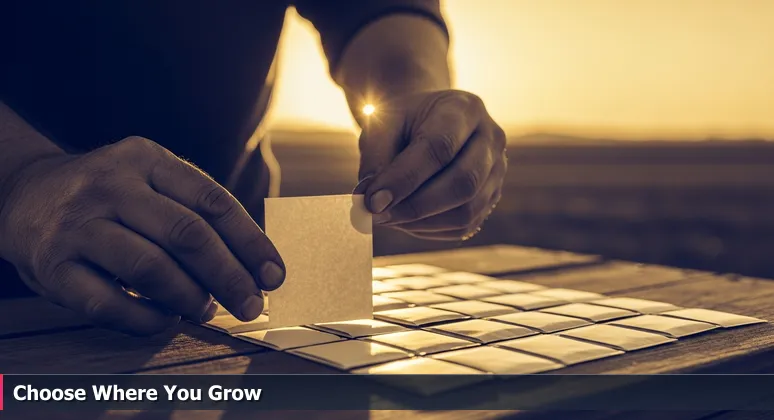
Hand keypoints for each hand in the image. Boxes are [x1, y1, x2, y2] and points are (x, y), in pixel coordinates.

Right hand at [0, 137, 284, 334]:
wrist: (22, 192)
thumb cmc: (108, 195)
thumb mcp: (148, 180)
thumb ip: (194, 210)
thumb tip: (254, 264)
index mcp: (145, 158)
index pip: (213, 201)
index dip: (250, 242)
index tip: (274, 274)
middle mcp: (111, 185)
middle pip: (187, 235)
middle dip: (230, 277)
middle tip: (252, 305)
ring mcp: (78, 224)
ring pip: (151, 268)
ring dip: (190, 298)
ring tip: (207, 310)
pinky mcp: (52, 265)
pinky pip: (108, 303)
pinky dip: (146, 319)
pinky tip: (165, 319)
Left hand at [356, 90, 506, 240]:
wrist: (428, 121)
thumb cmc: (403, 122)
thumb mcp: (382, 125)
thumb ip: (375, 158)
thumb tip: (370, 201)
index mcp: (464, 109)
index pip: (440, 147)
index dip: (405, 179)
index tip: (372, 200)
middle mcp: (491, 138)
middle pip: (463, 183)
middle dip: (415, 206)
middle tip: (377, 215)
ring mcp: (497, 171)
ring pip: (466, 211)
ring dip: (421, 222)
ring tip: (387, 216)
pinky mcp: (491, 198)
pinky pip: (464, 225)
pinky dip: (429, 229)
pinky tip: (405, 219)